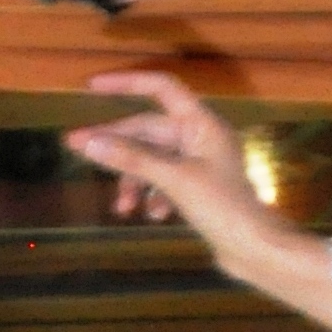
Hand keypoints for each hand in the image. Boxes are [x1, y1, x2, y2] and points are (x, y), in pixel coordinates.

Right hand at [64, 70, 280, 243]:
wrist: (255, 249)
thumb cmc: (222, 208)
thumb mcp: (172, 180)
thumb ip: (131, 158)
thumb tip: (87, 142)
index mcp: (203, 124)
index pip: (163, 88)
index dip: (128, 82)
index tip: (92, 86)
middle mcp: (203, 137)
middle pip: (150, 129)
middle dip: (117, 144)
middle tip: (76, 150)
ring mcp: (202, 163)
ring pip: (154, 159)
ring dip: (134, 179)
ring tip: (123, 207)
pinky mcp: (200, 188)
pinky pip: (165, 180)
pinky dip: (152, 194)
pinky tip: (152, 215)